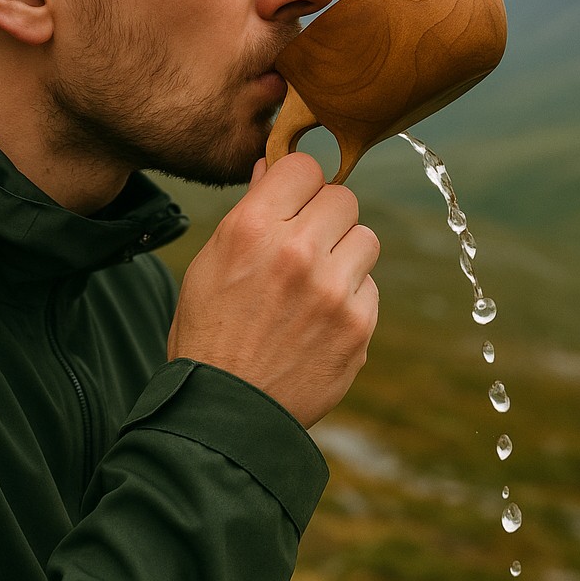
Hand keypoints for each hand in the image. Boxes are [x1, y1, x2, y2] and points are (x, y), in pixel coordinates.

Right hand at [167, 153, 378, 427]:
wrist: (225, 414)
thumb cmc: (210, 333)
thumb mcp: (211, 264)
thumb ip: (250, 211)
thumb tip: (274, 166)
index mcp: (253, 229)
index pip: (305, 167)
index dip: (300, 183)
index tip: (295, 200)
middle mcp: (297, 252)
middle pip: (344, 198)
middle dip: (326, 218)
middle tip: (306, 245)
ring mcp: (333, 290)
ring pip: (365, 239)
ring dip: (345, 256)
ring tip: (314, 285)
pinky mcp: (358, 326)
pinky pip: (370, 287)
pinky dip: (350, 299)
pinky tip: (320, 321)